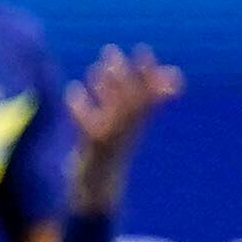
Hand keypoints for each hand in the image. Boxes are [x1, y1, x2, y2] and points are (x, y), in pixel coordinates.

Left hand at [62, 45, 184, 213]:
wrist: (98, 192)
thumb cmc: (111, 155)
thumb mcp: (126, 128)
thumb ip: (144, 103)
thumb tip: (169, 76)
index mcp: (137, 126)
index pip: (149, 96)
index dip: (148, 73)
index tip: (143, 49)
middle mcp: (128, 133)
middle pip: (132, 101)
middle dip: (123, 75)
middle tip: (110, 49)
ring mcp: (112, 142)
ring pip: (114, 112)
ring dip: (106, 88)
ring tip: (95, 66)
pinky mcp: (95, 151)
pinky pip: (89, 128)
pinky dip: (81, 108)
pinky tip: (72, 89)